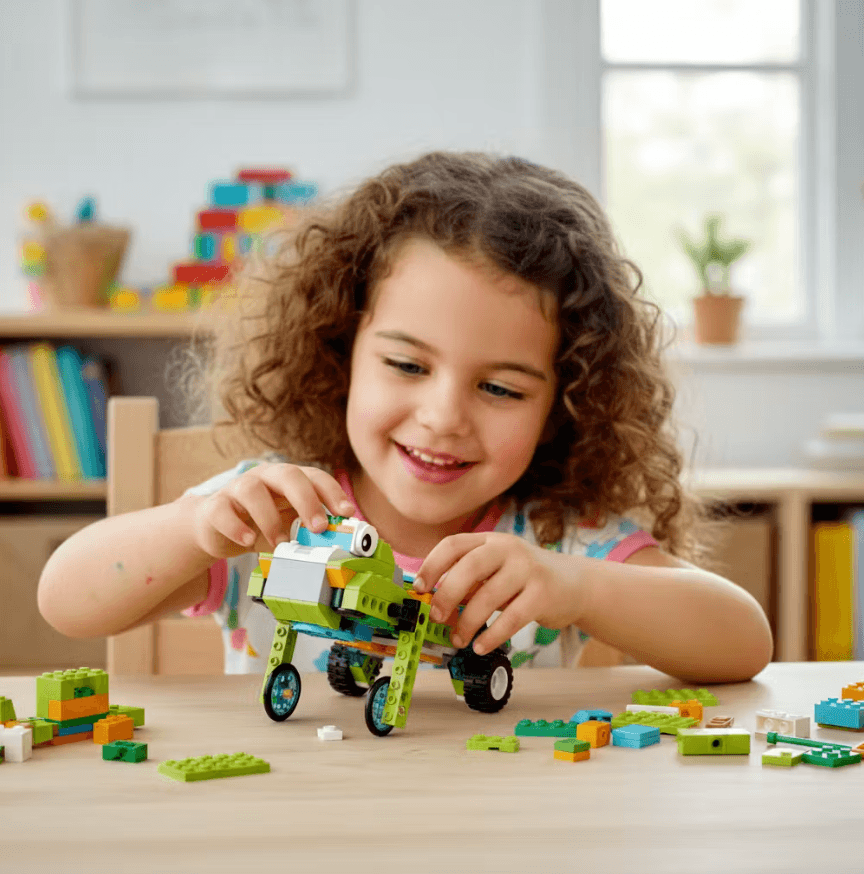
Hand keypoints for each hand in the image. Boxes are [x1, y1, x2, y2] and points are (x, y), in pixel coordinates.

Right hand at [190, 462, 353, 558]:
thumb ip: (312, 531)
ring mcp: (237, 489)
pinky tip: (247, 541)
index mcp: (288, 480)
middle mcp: (264, 478)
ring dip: (269, 518)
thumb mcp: (290, 526)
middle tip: (318, 527)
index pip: (314, 476)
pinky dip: (236, 526)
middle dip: (306, 499)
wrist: (216, 529)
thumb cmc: (261, 525)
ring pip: (251, 489)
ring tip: (280, 543)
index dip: (332, 492)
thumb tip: (347, 543)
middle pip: (287, 474)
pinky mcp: (215, 507)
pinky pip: (222, 510)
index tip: (346, 513)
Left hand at [413, 532, 583, 654]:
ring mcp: (528, 569)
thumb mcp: (496, 571)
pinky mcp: (544, 593)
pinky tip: (481, 646)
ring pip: (489, 595)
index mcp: (490, 541)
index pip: (453, 544)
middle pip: (469, 565)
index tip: (419, 588)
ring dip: (468, 622)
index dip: (432, 565)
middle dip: (447, 593)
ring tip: (458, 639)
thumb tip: (434, 605)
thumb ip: (470, 582)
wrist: (573, 584)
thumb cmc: (524, 580)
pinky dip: (493, 635)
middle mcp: (508, 549)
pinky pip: (512, 618)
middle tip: (436, 616)